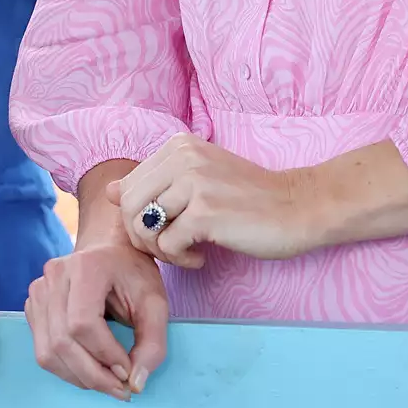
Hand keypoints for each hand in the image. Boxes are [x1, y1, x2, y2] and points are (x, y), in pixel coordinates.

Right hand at [25, 237, 168, 401]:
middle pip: (62, 341)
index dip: (105, 355)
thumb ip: (153, 343)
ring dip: (79, 377)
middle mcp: (54, 275)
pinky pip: (43, 351)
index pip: (83, 323)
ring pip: (48, 352)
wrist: (108, 249)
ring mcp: (38, 290)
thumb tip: (135, 384)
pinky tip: (90, 369)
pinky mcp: (32, 306)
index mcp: (85, 267)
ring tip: (107, 382)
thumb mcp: (155, 303)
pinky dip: (67, 370)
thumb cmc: (132, 274)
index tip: (128, 371)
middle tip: (121, 389)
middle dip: (93, 375)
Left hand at [113, 133, 323, 266]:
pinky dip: (182, 261)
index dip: (139, 219)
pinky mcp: (205, 213)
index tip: (167, 229)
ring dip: (163, 252)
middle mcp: (182, 157)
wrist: (299, 206)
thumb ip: (154, 184)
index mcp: (177, 146)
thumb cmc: (250, 198)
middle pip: (127, 208)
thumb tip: (108, 192)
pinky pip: (167, 246)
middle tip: (172, 248)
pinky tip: (203, 257)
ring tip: (189, 253)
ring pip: (143, 228)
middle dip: (143, 238)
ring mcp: (193, 183)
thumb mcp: (199, 180)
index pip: (127, 188)